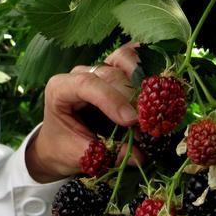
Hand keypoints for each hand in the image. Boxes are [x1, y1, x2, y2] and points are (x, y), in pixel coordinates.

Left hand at [26, 43, 140, 181]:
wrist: (58, 143)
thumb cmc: (63, 146)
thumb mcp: (80, 154)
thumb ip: (107, 153)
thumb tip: (140, 155)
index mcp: (60, 89)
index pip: (87, 84)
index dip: (112, 100)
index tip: (131, 120)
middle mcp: (78, 73)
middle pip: (110, 74)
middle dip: (132, 98)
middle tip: (149, 124)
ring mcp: (97, 69)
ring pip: (123, 61)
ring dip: (142, 82)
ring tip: (152, 109)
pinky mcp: (113, 71)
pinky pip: (131, 60)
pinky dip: (146, 69)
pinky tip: (158, 84)